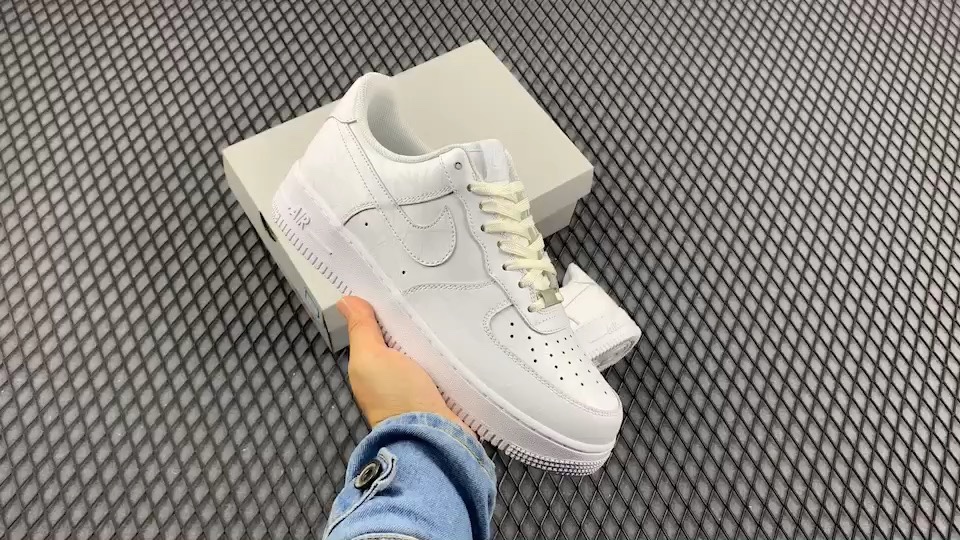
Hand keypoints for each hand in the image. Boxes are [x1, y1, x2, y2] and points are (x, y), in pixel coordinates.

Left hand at [337, 296, 473, 435]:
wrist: (433, 436)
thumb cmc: (395, 396)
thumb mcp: (371, 357)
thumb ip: (362, 330)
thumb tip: (344, 300)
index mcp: (372, 366)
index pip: (378, 329)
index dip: (385, 307)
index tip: (399, 281)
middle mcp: (394, 375)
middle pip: (405, 338)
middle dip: (415, 318)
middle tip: (432, 288)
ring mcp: (420, 384)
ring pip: (429, 350)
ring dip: (438, 335)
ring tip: (452, 305)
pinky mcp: (445, 391)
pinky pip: (448, 364)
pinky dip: (453, 352)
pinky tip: (464, 334)